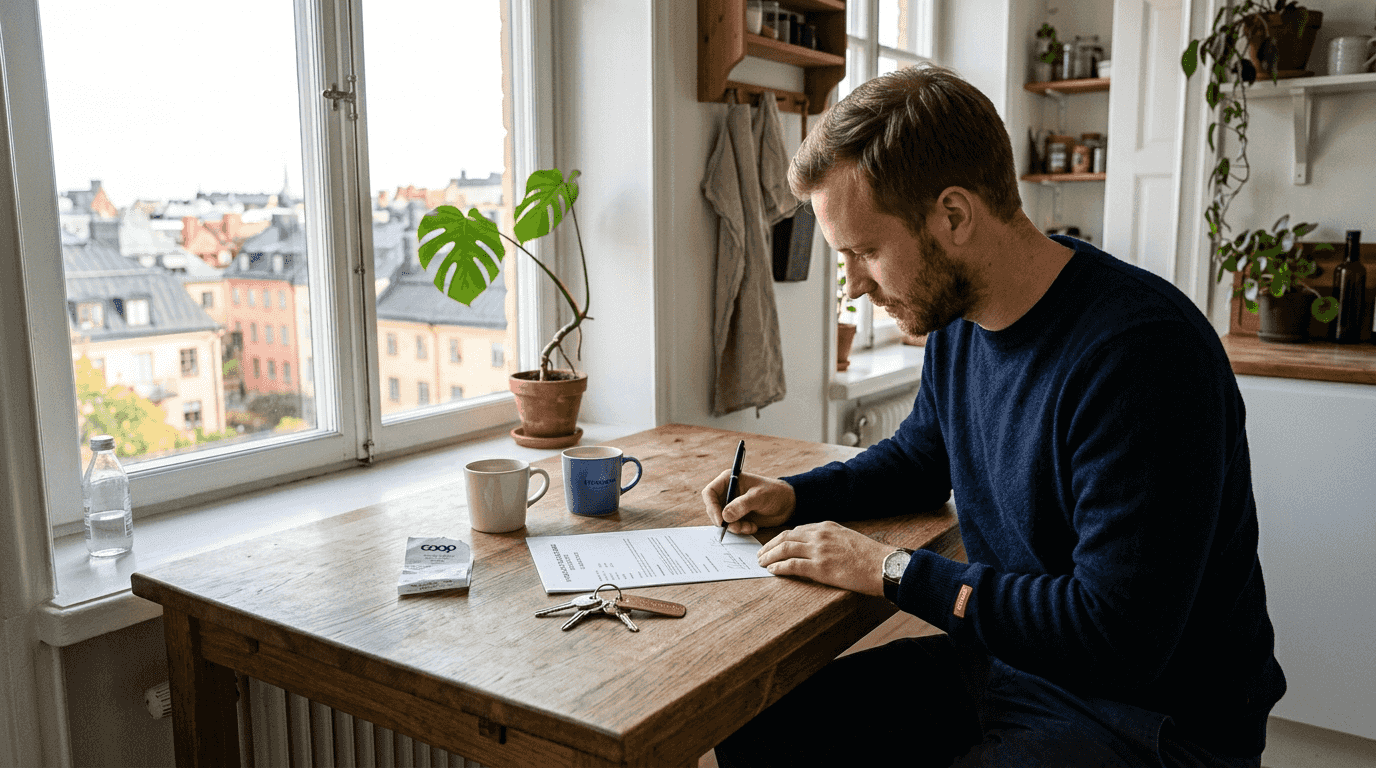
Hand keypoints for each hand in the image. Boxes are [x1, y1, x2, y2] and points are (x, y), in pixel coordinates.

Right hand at [701, 471, 795, 534]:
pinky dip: (740, 530)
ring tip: (749, 526)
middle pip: (713, 509)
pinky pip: (731, 527)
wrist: (788, 504)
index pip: (710, 493)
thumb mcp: (759, 497)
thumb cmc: (775, 493)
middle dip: (723, 521)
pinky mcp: (738, 517)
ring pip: (721, 520)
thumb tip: (724, 516)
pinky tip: (752, 527)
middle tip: (737, 527)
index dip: (711, 507)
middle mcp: (727, 493)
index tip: (720, 520)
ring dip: (734, 527)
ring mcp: (732, 506)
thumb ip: (742, 505)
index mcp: (729, 480)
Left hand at [756, 521, 891, 596]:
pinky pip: (792, 565)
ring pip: (785, 549)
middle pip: (786, 537)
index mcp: (827, 527)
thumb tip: (815, 548)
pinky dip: (779, 567)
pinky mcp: (820, 567)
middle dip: (770, 545)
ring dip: (770, 556)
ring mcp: (819, 550)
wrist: (882, 566)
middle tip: (761, 553)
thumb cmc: (869, 556)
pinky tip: (772, 571)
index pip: (796, 530)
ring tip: (762, 563)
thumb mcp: (847, 538)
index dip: (781, 538)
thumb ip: (830, 539)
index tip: (773, 544)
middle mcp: (820, 535)